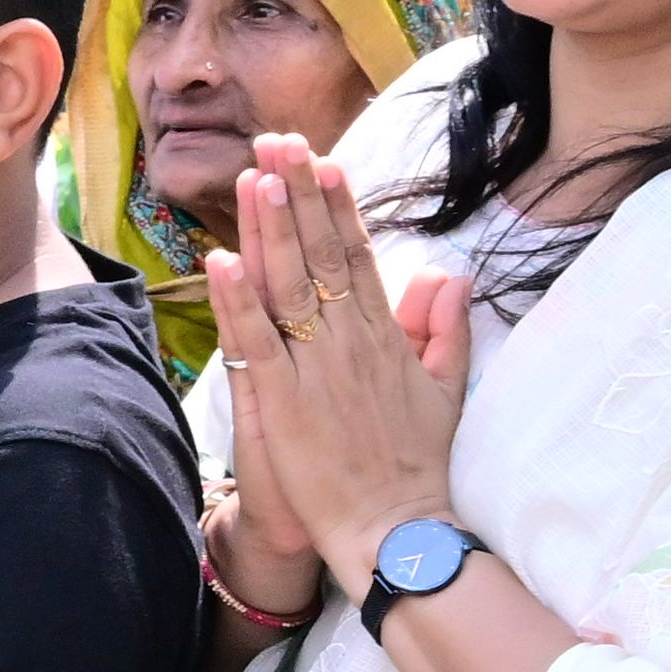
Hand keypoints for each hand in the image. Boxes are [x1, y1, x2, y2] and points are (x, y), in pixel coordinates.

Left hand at [212, 139, 468, 589]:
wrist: (397, 529)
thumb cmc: (415, 465)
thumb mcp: (445, 390)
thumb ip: (444, 330)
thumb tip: (450, 274)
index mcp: (385, 337)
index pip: (358, 256)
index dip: (339, 206)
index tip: (324, 161)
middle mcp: (351, 342)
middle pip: (321, 254)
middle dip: (300, 195)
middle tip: (280, 142)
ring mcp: (316, 369)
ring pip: (289, 286)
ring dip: (270, 229)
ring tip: (256, 176)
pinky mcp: (284, 402)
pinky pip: (257, 341)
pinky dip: (237, 301)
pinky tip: (220, 260)